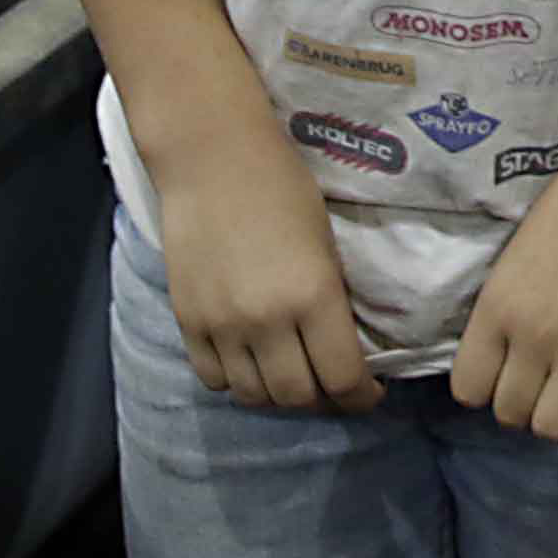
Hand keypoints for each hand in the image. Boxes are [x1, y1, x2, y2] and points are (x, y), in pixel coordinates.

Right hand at [156, 123, 381, 412]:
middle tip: (332, 387)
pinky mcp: (188, 321)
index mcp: (313, 295)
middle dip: (322, 400)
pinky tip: (250, 364)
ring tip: (292, 379)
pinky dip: (236, 381)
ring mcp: (222, 325)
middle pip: (297, 396)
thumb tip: (345, 349)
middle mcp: (267, 319)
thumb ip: (331, 301)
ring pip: (253, 395)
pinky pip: (213, 378)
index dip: (361, 396)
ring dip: (277, 396)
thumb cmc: (282, 186)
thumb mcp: (327, 243)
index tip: (369, 393)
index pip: (343, 377)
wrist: (212, 158)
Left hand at [446, 133, 557, 440]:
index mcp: (497, 307)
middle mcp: (534, 336)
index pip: (468, 389)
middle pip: (510, 414)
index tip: (503, 371)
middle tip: (542, 379)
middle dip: (522, 402)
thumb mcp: (513, 259)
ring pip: (554, 427)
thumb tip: (501, 362)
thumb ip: (502, 314)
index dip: (485, 386)